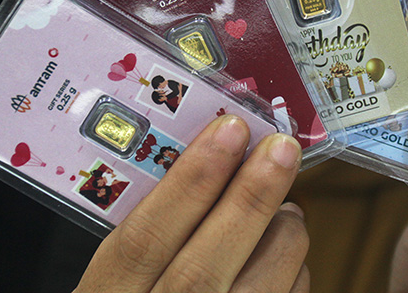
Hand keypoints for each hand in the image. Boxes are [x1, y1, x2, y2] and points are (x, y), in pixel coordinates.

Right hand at [75, 115, 309, 291]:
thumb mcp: (115, 281)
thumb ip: (146, 238)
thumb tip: (208, 168)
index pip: (144, 240)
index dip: (190, 182)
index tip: (228, 130)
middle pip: (205, 267)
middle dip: (249, 199)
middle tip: (281, 148)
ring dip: (282, 237)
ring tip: (288, 206)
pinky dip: (293, 278)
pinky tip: (285, 258)